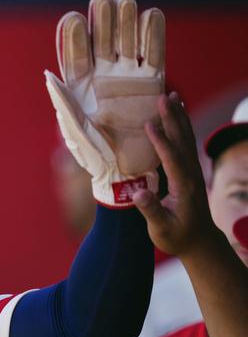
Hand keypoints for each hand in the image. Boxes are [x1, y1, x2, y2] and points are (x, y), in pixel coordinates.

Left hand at [45, 0, 164, 206]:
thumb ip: (64, 102)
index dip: (74, 34)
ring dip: (126, 19)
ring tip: (125, 3)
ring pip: (128, 39)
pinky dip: (154, 34)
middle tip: (103, 1)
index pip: (75, 51)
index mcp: (77, 83)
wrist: (123, 171)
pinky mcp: (152, 82)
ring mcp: (128, 75)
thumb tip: (49, 75)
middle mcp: (102, 74)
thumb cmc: (92, 154)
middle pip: (102, 37)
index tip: (74, 18)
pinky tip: (151, 14)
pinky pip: (155, 53)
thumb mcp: (74, 130)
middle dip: (103, 19)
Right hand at [133, 92, 221, 257]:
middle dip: (172, 118)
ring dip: (179, 116)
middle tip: (163, 97)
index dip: (160, 142)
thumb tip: (137, 194)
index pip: (171, 159)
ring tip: (172, 96)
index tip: (148, 125)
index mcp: (183, 187)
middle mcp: (191, 174)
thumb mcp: (161, 230)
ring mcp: (193, 170)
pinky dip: (182, 125)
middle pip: (182, 141)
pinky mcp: (190, 170)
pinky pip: (186, 143)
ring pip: (186, 138)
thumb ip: (151, 211)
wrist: (200, 241)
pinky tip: (177, 114)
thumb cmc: (177, 237)